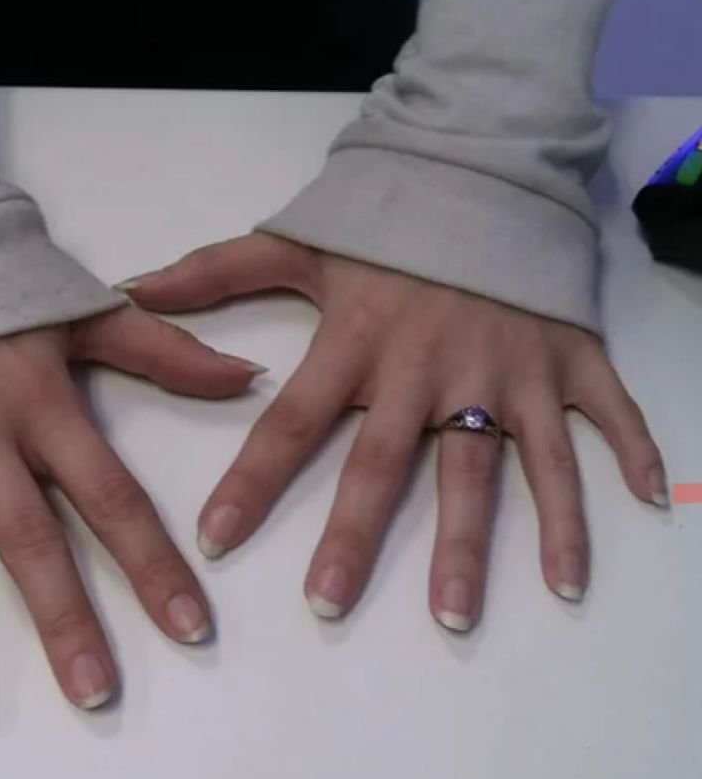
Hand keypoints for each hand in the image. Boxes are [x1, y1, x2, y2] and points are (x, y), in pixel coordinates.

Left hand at [119, 234, 666, 630]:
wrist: (484, 165)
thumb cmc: (389, 219)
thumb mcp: (300, 240)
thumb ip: (218, 271)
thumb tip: (132, 287)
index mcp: (359, 341)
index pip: (293, 421)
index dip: (252, 479)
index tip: (216, 539)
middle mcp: (429, 367)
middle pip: (386, 462)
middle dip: (355, 535)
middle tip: (328, 604)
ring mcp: (505, 368)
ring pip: (496, 464)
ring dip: (483, 541)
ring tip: (458, 613)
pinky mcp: (568, 358)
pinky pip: (602, 415)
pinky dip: (626, 458)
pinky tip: (647, 511)